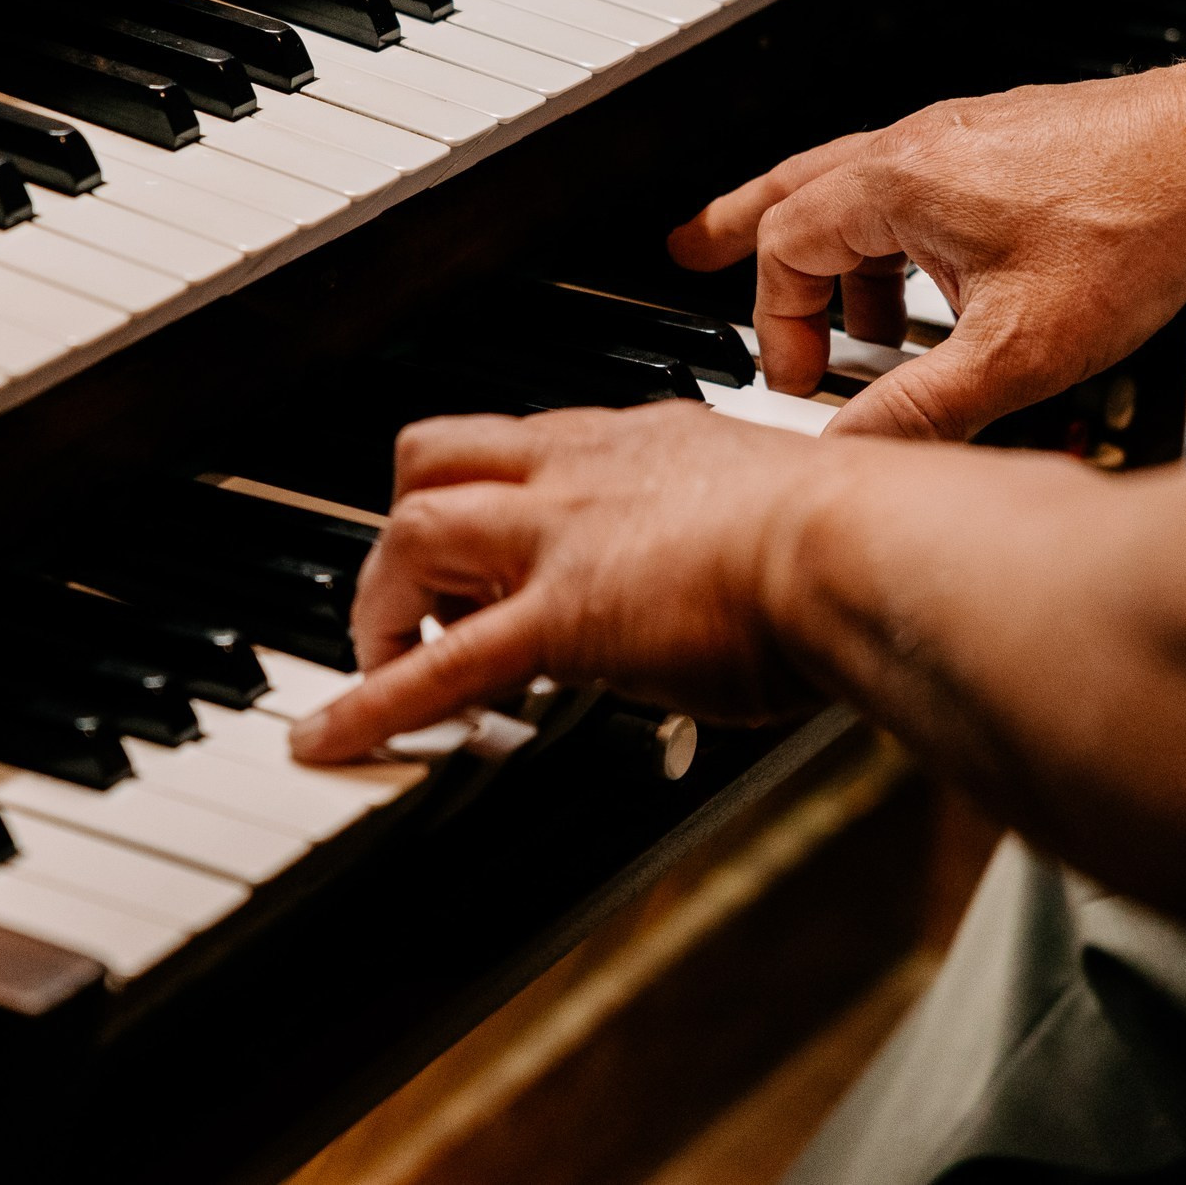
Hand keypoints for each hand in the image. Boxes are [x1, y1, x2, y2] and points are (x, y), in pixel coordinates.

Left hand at [289, 403, 840, 762]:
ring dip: (380, 598)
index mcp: (642, 441)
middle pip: (438, 456)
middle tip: (415, 594)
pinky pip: (434, 666)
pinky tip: (327, 744)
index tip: (494, 538)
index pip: (529, 444)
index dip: (495, 492)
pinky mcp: (558, 618)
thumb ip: (740, 540)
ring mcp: (560, 537)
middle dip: (406, 520)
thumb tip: (754, 589)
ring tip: (379, 663)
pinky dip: (369, 706)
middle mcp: (584, 470)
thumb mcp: (781, 512)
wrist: (858, 544)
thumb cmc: (856, 538)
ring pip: (413, 531)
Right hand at [666, 70, 1185, 441]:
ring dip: (840, 249)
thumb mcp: (1019, 350)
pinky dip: (900, 234)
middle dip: (742, 226)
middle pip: (798, 184)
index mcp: (899, 180)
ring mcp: (972, 136)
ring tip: (849, 315)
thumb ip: (922, 411)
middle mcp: (925, 142)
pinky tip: (940, 285)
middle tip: (690, 249)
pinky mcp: (1019, 145)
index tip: (790, 377)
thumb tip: (851, 455)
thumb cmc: (1141, 223)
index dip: (772, 317)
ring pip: (863, 184)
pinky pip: (922, 184)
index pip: (784, 241)